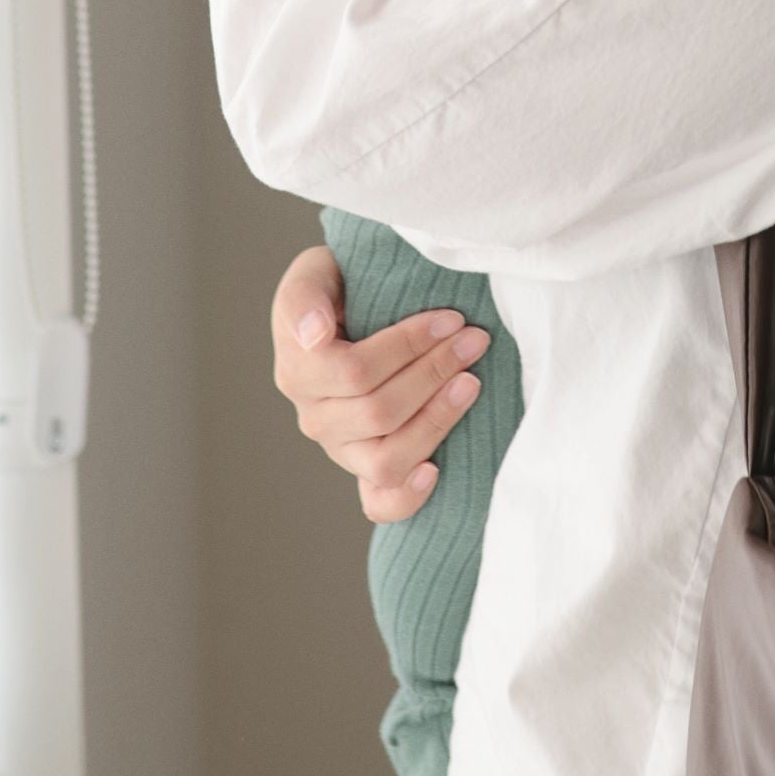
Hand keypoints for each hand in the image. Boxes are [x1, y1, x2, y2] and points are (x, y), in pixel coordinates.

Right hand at [270, 245, 489, 519]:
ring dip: (436, 422)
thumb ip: (304, 296)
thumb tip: (313, 335)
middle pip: (379, 412)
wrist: (353, 309)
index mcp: (298, 371)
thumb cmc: (339, 287)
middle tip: (476, 340)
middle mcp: (315, 418)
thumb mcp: (315, 272)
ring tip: (472, 384)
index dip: (408, 346)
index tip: (452, 318)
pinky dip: (407, 496)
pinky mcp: (365, 471)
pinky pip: (380, 503)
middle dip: (435, 373)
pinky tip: (435, 471)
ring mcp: (341, 450)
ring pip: (386, 459)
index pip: (356, 371)